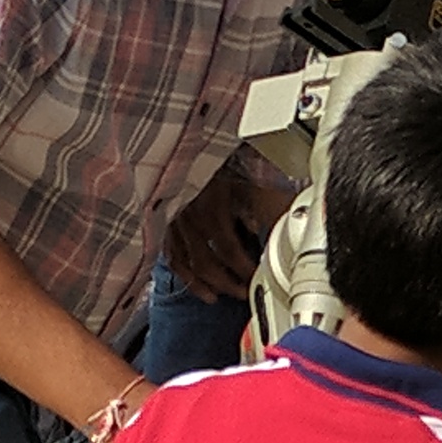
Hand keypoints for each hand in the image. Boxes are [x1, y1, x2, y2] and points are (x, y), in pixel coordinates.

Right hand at [163, 166, 278, 300]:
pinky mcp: (164, 225)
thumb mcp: (242, 178)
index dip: (244, 269)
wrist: (180, 145)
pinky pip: (172, 258)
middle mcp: (188, 222)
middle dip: (227, 283)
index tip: (257, 277)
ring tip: (221, 296)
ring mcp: (173, 225)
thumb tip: (277, 226)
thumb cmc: (214, 161)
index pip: (229, 251)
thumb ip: (261, 204)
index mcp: (210, 210)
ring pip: (187, 265)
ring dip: (206, 285)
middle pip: (207, 265)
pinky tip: (197, 285)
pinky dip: (185, 276)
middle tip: (244, 292)